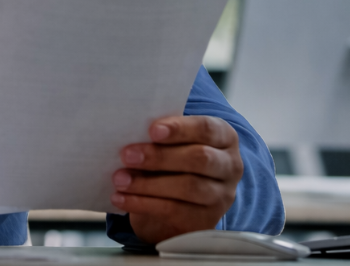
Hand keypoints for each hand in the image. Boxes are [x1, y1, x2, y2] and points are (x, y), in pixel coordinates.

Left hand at [111, 115, 242, 243]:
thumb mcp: (176, 142)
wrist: (181, 199)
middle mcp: (230, 166)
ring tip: (120, 179)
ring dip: (148, 183)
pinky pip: (174, 212)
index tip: (152, 130)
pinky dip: (143, 204)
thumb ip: (163, 136)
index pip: (207, 129)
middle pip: (200, 159)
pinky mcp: (205, 220)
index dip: (180, 129)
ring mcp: (221, 196)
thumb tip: (131, 132)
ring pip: (188, 187)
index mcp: (224, 137)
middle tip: (127, 155)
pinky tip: (121, 198)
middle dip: (160, 157)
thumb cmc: (176, 159)